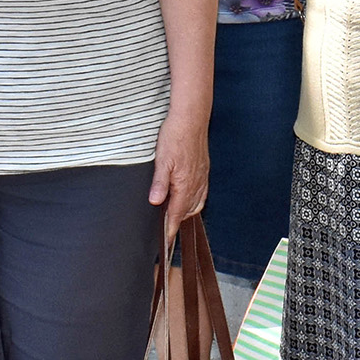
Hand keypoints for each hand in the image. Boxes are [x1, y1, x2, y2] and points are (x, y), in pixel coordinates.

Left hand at [149, 104, 207, 225]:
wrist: (191, 118)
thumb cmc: (175, 136)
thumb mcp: (162, 160)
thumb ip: (160, 183)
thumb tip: (155, 202)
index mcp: (185, 184)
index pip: (176, 213)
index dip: (170, 228)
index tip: (166, 241)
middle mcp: (196, 183)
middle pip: (187, 211)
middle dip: (177, 221)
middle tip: (166, 230)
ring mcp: (202, 176)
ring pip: (196, 202)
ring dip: (186, 211)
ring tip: (175, 216)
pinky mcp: (204, 169)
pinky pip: (202, 192)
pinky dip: (195, 200)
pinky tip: (189, 197)